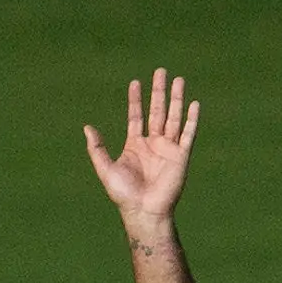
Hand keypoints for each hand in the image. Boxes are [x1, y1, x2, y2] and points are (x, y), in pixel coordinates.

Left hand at [84, 68, 197, 221]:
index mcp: (135, 145)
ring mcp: (168, 149)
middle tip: (160, 71)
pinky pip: (188, 134)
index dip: (135, 100)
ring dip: (176, 99)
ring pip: (174, 118)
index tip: (135, 82)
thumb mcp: (105, 169)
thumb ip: (97, 149)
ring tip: (178, 80)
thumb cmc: (123, 194)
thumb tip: (87, 128)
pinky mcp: (181, 156)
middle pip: (157, 111)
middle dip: (158, 92)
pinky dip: (192, 119)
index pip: (136, 116)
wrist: (144, 211)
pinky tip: (194, 104)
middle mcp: (153, 144)